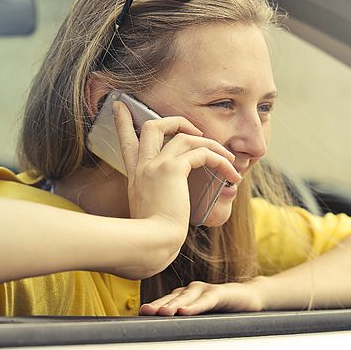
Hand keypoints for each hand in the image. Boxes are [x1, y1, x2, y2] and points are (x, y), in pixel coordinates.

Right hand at [113, 100, 240, 246]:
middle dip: (176, 121)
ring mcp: (156, 165)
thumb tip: (166, 213)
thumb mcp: (147, 215)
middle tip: (196, 130)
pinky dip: (220, 159)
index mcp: (135, 175)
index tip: (120, 106)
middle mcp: (143, 165)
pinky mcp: (173, 169)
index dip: (123, 123)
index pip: (127, 142)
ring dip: (211, 143)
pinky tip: (230, 173)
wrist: (151, 243)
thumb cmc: (151, 237)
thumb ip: (154, 205)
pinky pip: (201, 152)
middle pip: (153, 126)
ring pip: (184, 135)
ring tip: (228, 159)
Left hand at [139, 278, 266, 315]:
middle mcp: (192, 290)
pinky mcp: (220, 293)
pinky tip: (185, 312)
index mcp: (184, 295)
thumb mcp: (202, 317)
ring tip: (162, 313)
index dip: (153, 306)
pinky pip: (205, 300)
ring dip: (173, 305)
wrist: (249, 298)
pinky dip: (195, 306)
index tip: (140, 314)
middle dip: (158, 305)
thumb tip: (165, 337)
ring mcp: (205, 290)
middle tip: (145, 312)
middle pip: (172, 298)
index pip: (165, 301)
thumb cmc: (222, 309)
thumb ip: (187, 322)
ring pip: (186, 298)